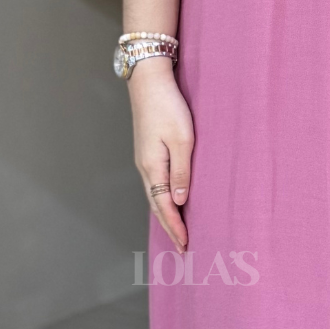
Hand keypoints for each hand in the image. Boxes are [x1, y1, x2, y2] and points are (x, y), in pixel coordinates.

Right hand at [130, 59, 193, 252]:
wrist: (149, 81)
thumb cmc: (168, 107)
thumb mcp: (182, 140)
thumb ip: (181, 171)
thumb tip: (178, 200)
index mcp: (152, 167)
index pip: (164, 206)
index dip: (175, 226)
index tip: (185, 244)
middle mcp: (144, 167)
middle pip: (156, 205)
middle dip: (169, 227)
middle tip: (181, 247)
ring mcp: (144, 159)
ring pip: (154, 194)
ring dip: (165, 214)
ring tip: (176, 231)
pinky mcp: (147, 151)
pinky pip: (155, 182)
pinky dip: (162, 198)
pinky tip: (169, 201)